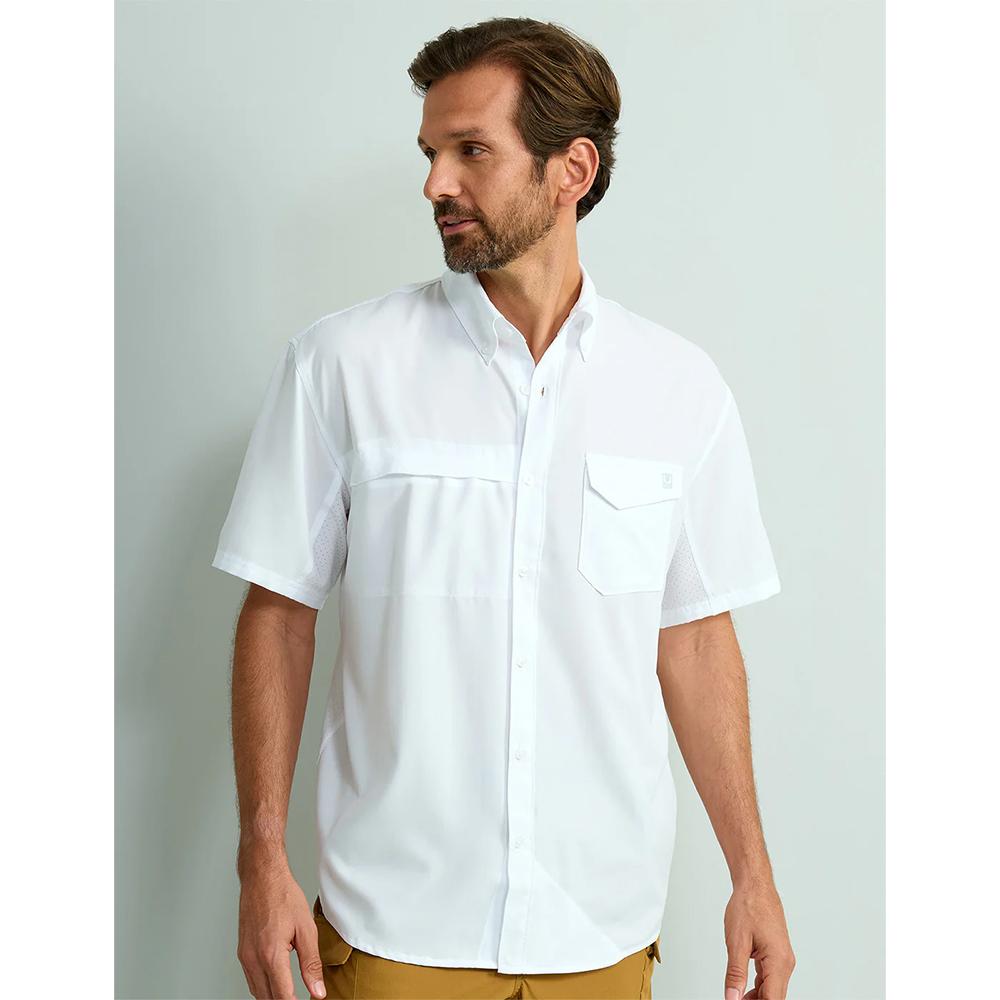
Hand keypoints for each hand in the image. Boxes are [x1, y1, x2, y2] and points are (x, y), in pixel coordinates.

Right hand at [236, 861, 326, 998]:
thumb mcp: (306, 928)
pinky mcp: (242, 953)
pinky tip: (275, 982)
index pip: (283, 996)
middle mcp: (254, 959)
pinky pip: (251, 980)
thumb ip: (311, 963)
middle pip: (268, 998)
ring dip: (272, 996)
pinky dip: (263, 987)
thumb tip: (317, 991)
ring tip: (290, 994)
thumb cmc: (283, 896)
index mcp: (271, 955)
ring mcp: (245, 957)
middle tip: (300, 998)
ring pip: (257, 992)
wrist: (262, 878)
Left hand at [723, 878, 794, 998]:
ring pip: (772, 989)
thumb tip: (732, 997)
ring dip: (756, 998)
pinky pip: (770, 978)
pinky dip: (758, 987)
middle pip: (774, 997)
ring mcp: (782, 959)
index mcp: (778, 962)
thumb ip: (735, 973)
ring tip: (737, 998)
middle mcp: (785, 963)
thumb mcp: (736, 942)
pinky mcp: (776, 955)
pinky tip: (744, 990)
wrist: (755, 886)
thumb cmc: (748, 906)